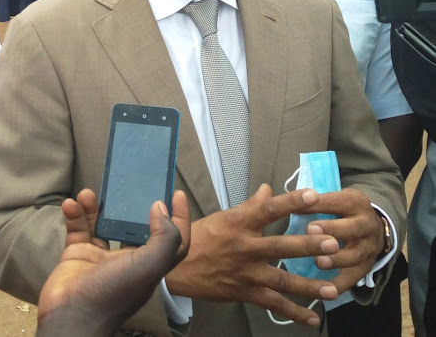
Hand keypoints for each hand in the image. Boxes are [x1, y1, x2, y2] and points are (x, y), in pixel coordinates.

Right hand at [36, 188, 189, 335]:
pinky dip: (74, 214)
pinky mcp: (77, 254)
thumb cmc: (113, 293)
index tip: (176, 193)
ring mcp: (101, 257)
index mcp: (149, 264)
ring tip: (88, 193)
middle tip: (128, 183)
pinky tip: (71, 204)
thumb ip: (164, 237)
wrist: (71, 315)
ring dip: (95, 206)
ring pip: (102, 222)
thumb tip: (160, 208)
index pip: (172, 239)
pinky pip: (78, 228)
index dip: (179, 217)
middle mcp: (126, 259)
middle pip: (133, 225)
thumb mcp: (149, 266)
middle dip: (130, 204)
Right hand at [165, 184, 340, 326]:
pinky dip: (294, 313)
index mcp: (237, 223)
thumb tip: (268, 189)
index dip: (291, 202)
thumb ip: (248, 205)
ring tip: (334, 288)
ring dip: (309, 285)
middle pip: (280, 246)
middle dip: (308, 246)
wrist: (174, 269)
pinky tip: (313, 318)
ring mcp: (245, 272)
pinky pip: (273, 303)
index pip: (267, 209)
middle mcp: (244, 247)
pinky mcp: (244, 292)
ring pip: (282, 279)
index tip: (313, 196)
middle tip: (333, 244)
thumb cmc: (198, 239)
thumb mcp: (221, 217)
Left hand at [304, 189, 386, 294]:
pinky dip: (340, 285)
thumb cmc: (341, 211)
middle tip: (310, 230)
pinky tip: (325, 291)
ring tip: (319, 262)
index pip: (336, 201)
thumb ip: (306, 200)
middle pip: (352, 228)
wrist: (374, 228)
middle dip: (332, 229)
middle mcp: (367, 225)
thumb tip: (266, 192)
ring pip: (355, 255)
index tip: (295, 207)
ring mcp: (369, 248)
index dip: (317, 204)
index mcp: (355, 202)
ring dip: (337, 259)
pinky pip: (354, 278)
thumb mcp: (332, 199)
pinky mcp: (366, 268)